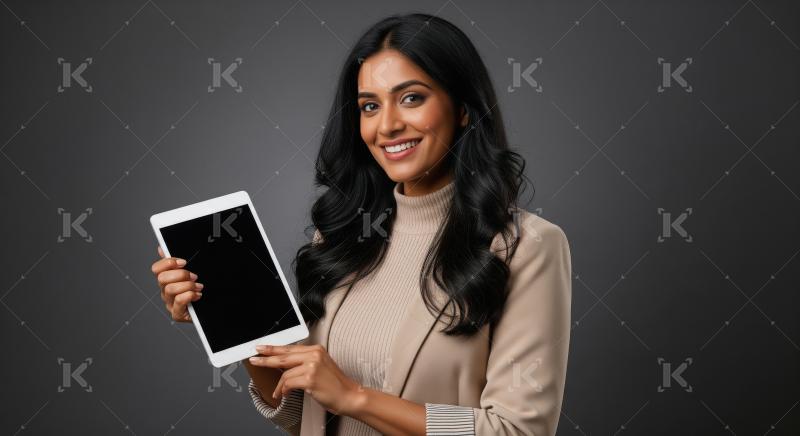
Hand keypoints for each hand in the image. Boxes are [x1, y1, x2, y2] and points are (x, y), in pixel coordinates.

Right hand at [151, 246, 202, 321]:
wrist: (212, 307)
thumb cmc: (199, 289)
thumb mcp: (191, 273)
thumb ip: (177, 262)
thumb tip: (161, 249)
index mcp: (167, 280)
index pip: (156, 269)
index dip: (167, 263)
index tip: (183, 262)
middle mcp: (165, 291)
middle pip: (162, 278)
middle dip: (181, 274)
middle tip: (194, 276)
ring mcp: (170, 303)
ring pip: (170, 289)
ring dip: (187, 285)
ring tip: (198, 287)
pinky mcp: (176, 314)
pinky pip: (179, 301)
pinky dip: (190, 295)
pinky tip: (198, 295)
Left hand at [249, 344, 364, 415]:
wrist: (349, 396)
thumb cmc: (335, 385)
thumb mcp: (320, 367)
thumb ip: (304, 362)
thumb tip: (284, 365)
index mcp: (316, 350)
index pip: (290, 348)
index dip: (273, 348)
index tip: (262, 348)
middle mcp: (314, 355)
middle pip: (283, 356)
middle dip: (266, 358)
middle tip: (254, 359)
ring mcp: (312, 366)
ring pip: (285, 373)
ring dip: (279, 385)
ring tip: (279, 392)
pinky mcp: (310, 378)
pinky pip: (288, 383)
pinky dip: (284, 390)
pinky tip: (284, 394)